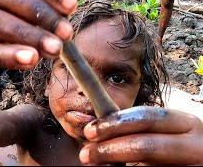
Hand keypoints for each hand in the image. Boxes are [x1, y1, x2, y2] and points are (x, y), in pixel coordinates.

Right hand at [0, 0, 76, 82]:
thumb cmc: (6, 28)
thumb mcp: (25, 13)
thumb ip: (43, 5)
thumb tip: (69, 5)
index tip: (71, 6)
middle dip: (39, 14)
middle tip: (66, 33)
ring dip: (27, 35)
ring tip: (53, 49)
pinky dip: (7, 55)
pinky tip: (30, 60)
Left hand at [80, 106, 202, 164]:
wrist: (193, 161)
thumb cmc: (171, 148)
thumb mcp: (160, 132)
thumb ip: (136, 129)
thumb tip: (96, 132)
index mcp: (185, 123)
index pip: (147, 117)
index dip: (115, 122)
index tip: (89, 131)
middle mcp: (195, 144)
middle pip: (146, 146)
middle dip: (111, 150)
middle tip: (86, 154)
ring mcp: (195, 166)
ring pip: (146, 166)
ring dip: (116, 165)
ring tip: (96, 164)